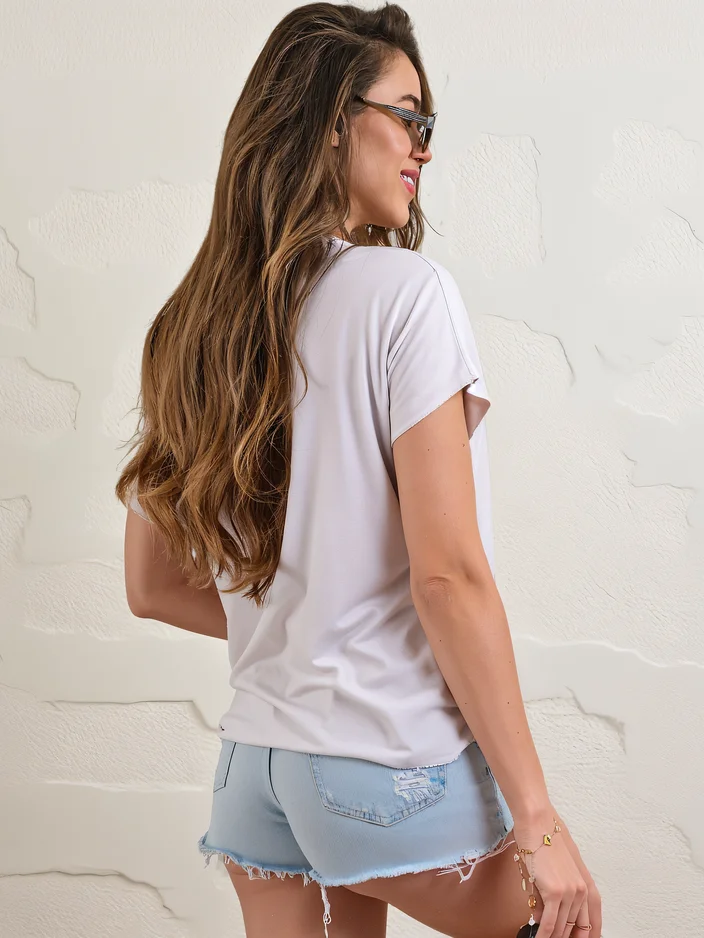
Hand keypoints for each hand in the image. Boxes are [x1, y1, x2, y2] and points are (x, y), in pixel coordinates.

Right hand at [512, 807, 600, 937]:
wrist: (537, 824)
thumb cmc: (544, 840)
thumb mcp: (554, 872)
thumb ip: (550, 897)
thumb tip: (540, 917)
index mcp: (585, 886)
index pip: (591, 922)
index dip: (586, 937)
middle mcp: (581, 891)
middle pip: (576, 929)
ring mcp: (569, 893)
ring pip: (562, 928)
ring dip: (553, 937)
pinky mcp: (555, 892)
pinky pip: (549, 923)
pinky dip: (544, 934)